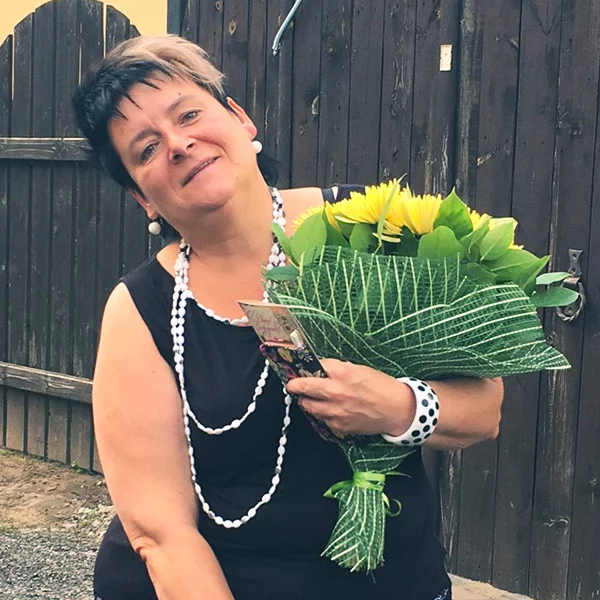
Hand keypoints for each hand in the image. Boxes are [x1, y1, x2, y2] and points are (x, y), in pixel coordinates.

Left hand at [284, 359, 414, 437]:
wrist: (396, 409)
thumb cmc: (380, 386)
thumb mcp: (358, 369)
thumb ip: (336, 368)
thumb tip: (318, 368)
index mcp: (342, 373)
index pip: (312, 368)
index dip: (301, 369)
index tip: (296, 370)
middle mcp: (336, 392)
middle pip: (302, 389)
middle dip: (295, 386)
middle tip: (293, 385)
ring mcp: (336, 412)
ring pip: (307, 406)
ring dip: (306, 401)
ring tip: (312, 397)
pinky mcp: (338, 426)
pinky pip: (321, 419)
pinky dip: (321, 414)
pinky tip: (328, 409)